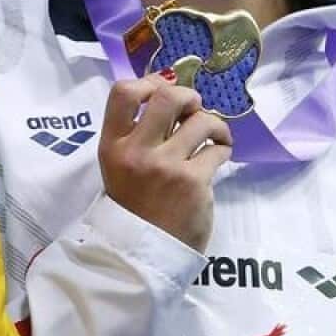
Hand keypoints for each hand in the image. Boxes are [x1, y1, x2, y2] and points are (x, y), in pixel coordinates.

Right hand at [98, 73, 232, 251]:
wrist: (141, 253)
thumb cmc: (133, 205)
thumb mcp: (120, 166)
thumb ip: (138, 134)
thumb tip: (169, 93)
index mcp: (112, 145)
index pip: (123, 92)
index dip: (148, 82)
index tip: (162, 91)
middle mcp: (136, 151)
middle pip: (168, 97)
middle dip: (188, 97)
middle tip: (194, 110)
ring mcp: (166, 166)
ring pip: (201, 121)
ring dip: (214, 124)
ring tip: (214, 136)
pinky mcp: (193, 182)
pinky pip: (217, 150)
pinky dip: (223, 149)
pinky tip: (219, 156)